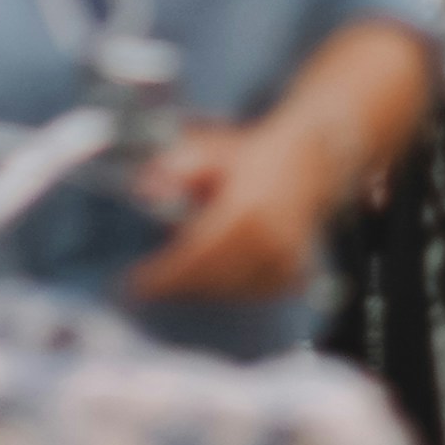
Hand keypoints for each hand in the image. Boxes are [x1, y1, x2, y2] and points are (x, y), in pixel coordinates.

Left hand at [122, 112, 352, 306]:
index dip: (166, 275)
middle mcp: (270, 241)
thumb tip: (144, 191)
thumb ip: (178, 168)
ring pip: (231, 290)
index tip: (137, 285)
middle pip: (212, 278)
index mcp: (247, 211)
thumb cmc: (252, 159)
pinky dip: (228, 290)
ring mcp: (285, 261)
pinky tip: (212, 278)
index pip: (198, 255)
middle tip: (151, 286)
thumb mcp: (212, 151)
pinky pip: (251, 293)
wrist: (307, 164)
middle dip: (178, 284)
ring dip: (201, 288)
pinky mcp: (292, 273)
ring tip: (178, 278)